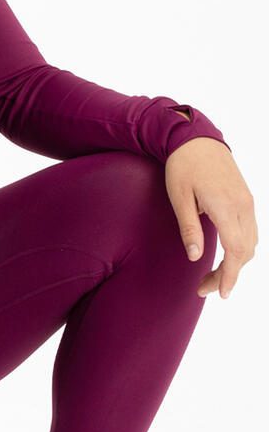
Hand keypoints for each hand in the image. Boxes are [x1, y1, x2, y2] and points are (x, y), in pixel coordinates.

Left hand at [165, 132, 256, 299]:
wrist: (196, 138)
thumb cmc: (183, 166)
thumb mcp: (179, 197)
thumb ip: (189, 228)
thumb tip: (195, 258)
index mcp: (226, 207)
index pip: (236, 251)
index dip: (230, 275)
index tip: (220, 293)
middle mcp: (243, 206)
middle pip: (246, 251)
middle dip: (228, 274)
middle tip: (204, 288)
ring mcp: (248, 202)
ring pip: (252, 242)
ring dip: (236, 263)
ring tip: (211, 276)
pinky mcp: (246, 198)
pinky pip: (251, 230)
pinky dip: (241, 248)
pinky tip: (226, 256)